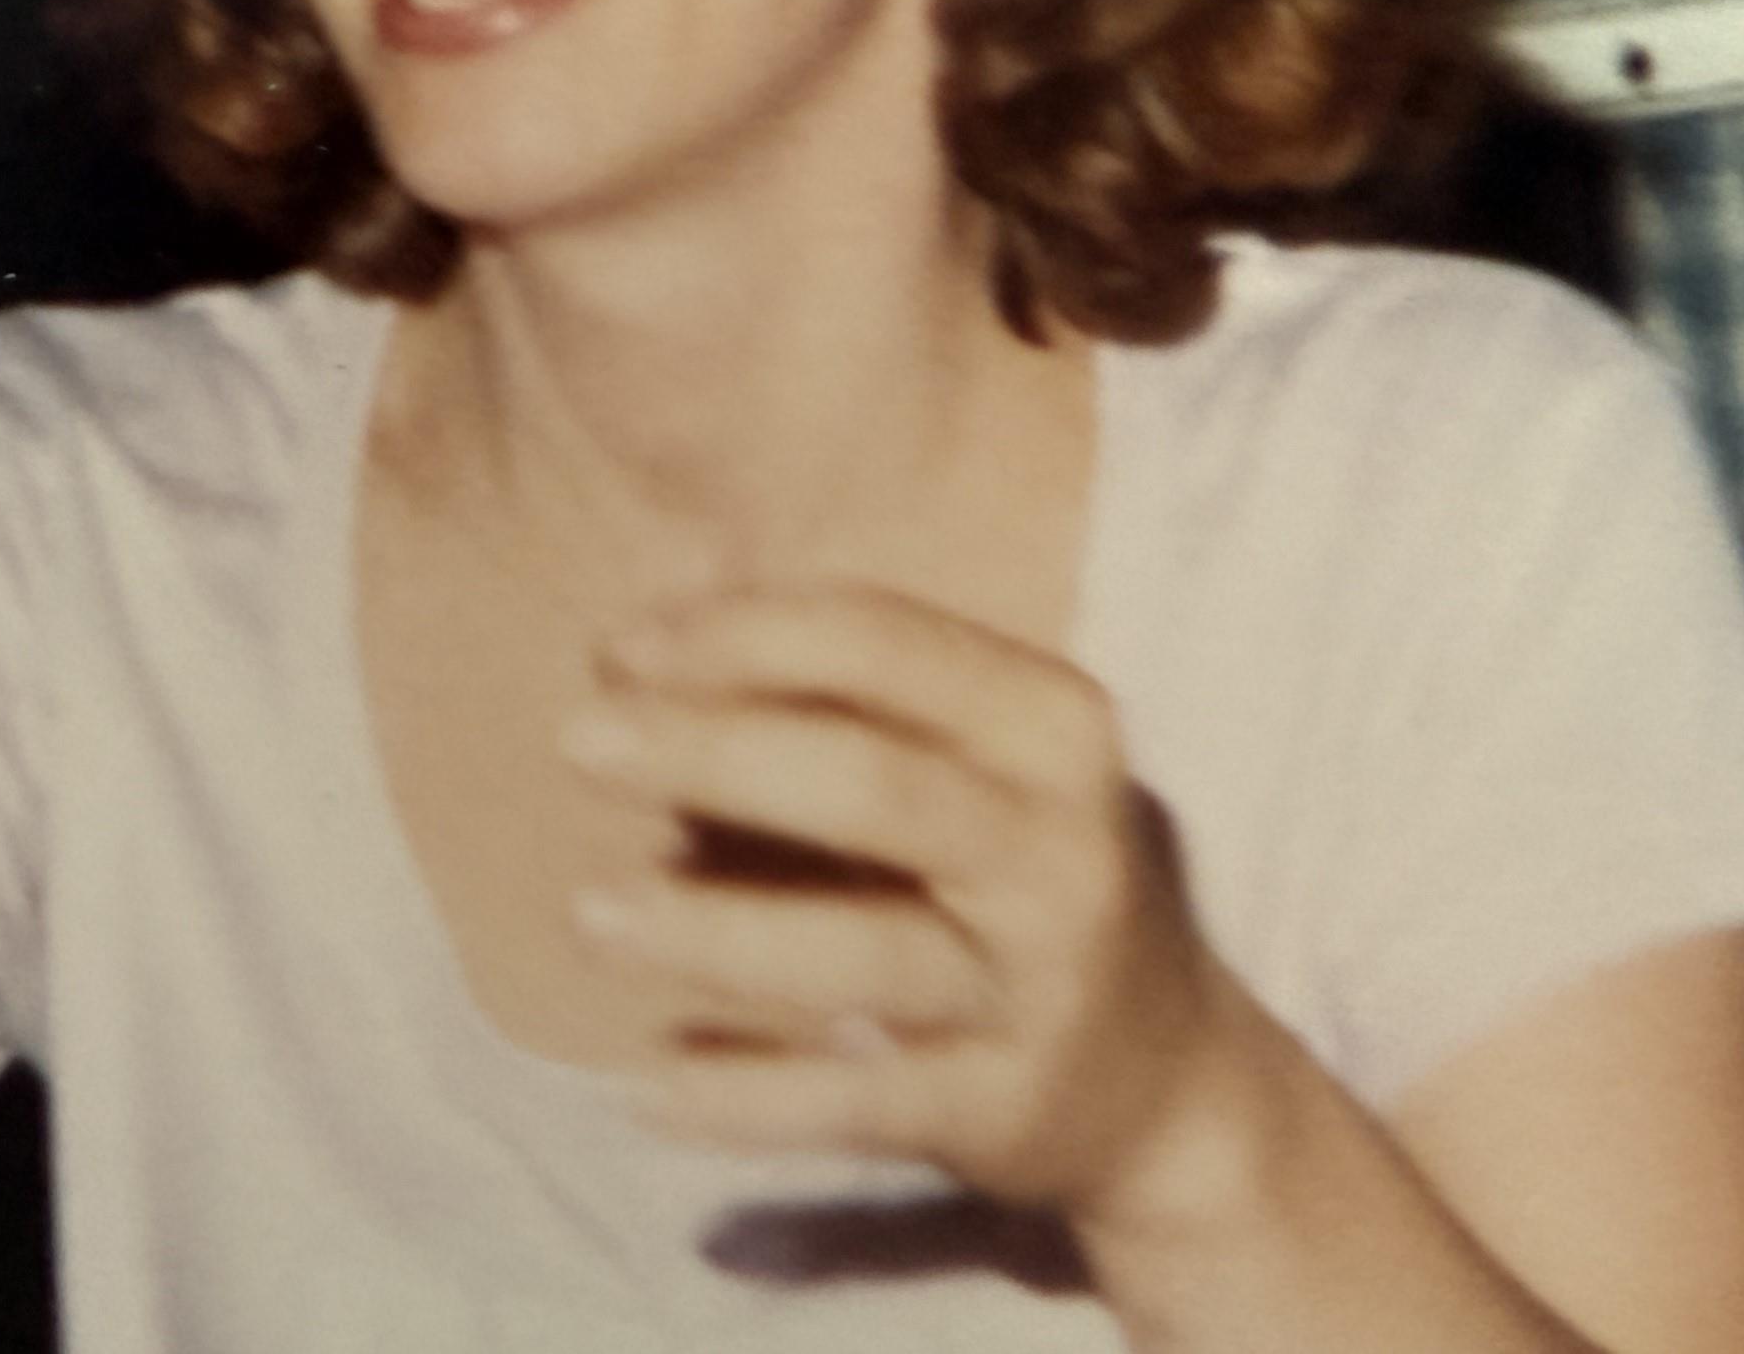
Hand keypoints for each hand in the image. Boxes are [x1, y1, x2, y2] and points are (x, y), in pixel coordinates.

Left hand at [560, 580, 1231, 1225]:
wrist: (1166, 1080)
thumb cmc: (1010, 867)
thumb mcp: (965, 759)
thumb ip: (820, 700)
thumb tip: (626, 657)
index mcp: (1051, 723)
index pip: (885, 642)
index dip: (743, 634)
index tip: (619, 648)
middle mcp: (1063, 847)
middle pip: (873, 784)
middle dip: (715, 753)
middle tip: (577, 742)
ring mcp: (1042, 986)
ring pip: (864, 954)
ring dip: (715, 932)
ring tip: (588, 912)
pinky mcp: (1005, 1109)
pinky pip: (861, 1105)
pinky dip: (751, 1099)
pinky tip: (650, 1083)